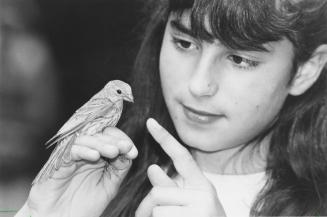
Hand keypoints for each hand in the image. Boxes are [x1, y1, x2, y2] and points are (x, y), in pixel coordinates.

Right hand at [23, 127, 137, 216]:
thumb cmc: (85, 205)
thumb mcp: (110, 185)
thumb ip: (119, 168)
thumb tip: (130, 151)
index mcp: (98, 154)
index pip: (111, 137)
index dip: (122, 140)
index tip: (133, 152)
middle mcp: (85, 151)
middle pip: (99, 135)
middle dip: (115, 140)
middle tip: (125, 148)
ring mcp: (71, 155)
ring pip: (86, 139)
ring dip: (101, 143)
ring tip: (113, 152)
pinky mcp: (58, 161)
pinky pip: (70, 149)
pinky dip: (83, 150)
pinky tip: (95, 156)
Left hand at [135, 118, 225, 216]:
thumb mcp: (191, 204)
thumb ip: (171, 187)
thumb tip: (152, 167)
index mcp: (203, 185)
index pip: (181, 156)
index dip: (164, 138)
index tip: (149, 122)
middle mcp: (204, 194)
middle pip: (158, 192)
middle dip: (148, 206)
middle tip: (147, 216)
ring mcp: (199, 210)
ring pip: (157, 210)